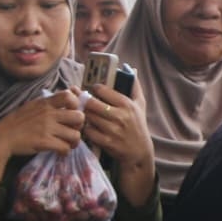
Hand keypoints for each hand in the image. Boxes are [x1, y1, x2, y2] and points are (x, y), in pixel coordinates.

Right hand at [0, 90, 84, 183]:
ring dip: (73, 141)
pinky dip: (65, 151)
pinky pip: (65, 147)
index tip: (71, 112)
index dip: (76, 104)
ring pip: (75, 135)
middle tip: (72, 131)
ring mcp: (47, 128)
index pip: (69, 95)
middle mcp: (49, 113)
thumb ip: (48, 103)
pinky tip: (59, 152)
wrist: (3, 136)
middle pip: (79, 117)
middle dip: (79, 126)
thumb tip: (65, 101)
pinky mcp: (45, 142)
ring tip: (67, 144)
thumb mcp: (32, 105)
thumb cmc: (17, 121)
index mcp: (45, 103)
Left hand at [81, 80, 155, 205]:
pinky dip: (85, 128)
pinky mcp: (106, 142)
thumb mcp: (140, 104)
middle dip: (83, 100)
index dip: (94, 88)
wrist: (139, 152)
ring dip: (83, 114)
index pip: (102, 90)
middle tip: (81, 100)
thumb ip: (135, 86)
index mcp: (126, 104)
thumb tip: (130, 68)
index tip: (92, 90)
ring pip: (88, 117)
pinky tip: (86, 126)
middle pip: (91, 103)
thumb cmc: (138, 125)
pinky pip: (88, 131)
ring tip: (81, 112)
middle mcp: (120, 116)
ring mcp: (112, 130)